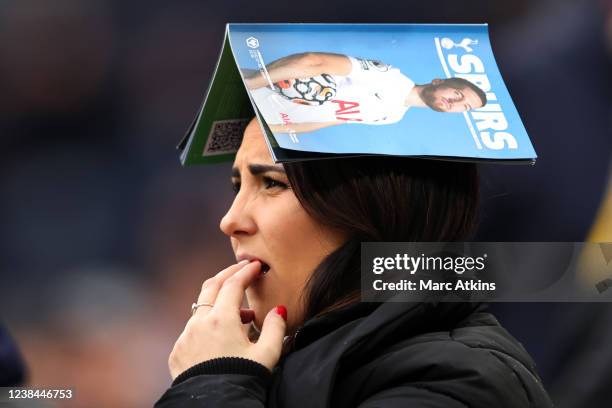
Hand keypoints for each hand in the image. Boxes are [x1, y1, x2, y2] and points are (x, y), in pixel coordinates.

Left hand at [168, 260, 286, 379]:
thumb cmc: (242, 379)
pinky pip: (192, 329)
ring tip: (241, 315)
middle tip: (242, 270)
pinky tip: (221, 338)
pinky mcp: (177, 352)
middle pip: (211, 286)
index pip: (233, 284)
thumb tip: (279, 310)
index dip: (245, 272)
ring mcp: (185, 337)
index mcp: (221, 318)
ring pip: (201, 308)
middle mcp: (199, 322)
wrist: (213, 405)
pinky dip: (207, 324)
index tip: (255, 266)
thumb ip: (275, 328)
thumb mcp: (267, 354)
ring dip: (219, 304)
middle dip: (227, 274)